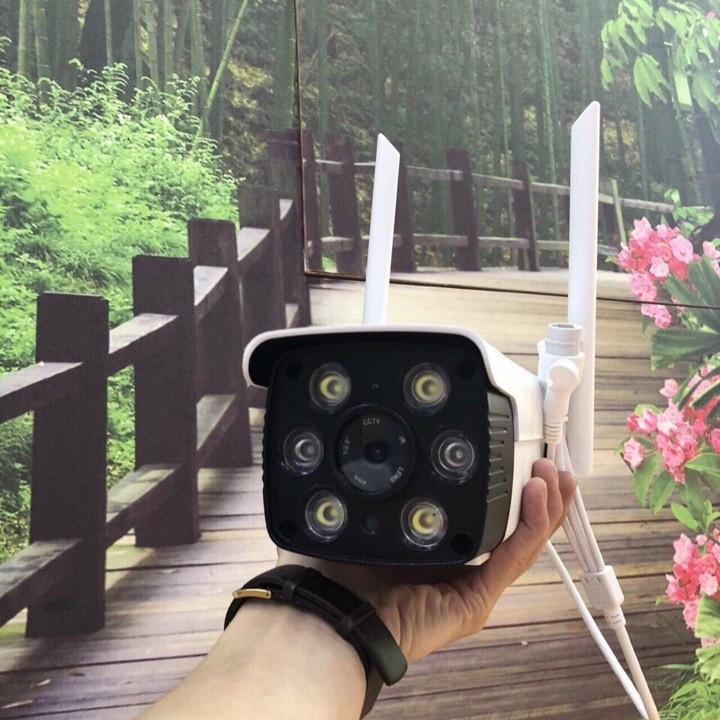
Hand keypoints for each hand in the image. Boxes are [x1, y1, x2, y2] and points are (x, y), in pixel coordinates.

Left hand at [278, 458, 575, 662]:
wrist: (337, 616)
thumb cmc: (342, 568)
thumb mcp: (370, 514)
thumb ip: (382, 485)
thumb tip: (377, 445)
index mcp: (438, 544)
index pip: (486, 512)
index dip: (509, 485)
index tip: (521, 453)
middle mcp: (460, 564)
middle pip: (514, 525)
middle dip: (538, 493)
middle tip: (549, 460)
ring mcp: (472, 584)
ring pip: (522, 541)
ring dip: (543, 505)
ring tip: (554, 473)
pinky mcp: (476, 600)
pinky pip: (513, 557)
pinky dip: (530, 525)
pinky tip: (539, 494)